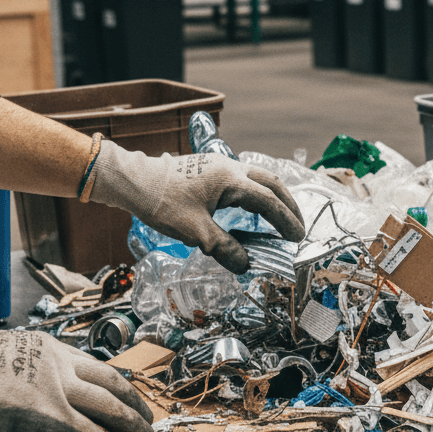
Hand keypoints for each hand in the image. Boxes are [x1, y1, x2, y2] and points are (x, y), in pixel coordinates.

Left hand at [89, 142, 304, 272]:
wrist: (134, 181)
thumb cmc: (162, 202)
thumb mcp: (194, 231)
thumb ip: (223, 247)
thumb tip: (245, 265)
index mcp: (230, 179)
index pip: (268, 200)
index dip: (285, 219)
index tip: (297, 237)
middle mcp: (230, 167)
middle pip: (271, 182)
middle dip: (288, 204)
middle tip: (298, 226)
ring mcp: (220, 166)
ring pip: (259, 178)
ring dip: (274, 197)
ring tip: (283, 217)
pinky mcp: (211, 170)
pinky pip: (245, 179)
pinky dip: (258, 194)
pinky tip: (255, 209)